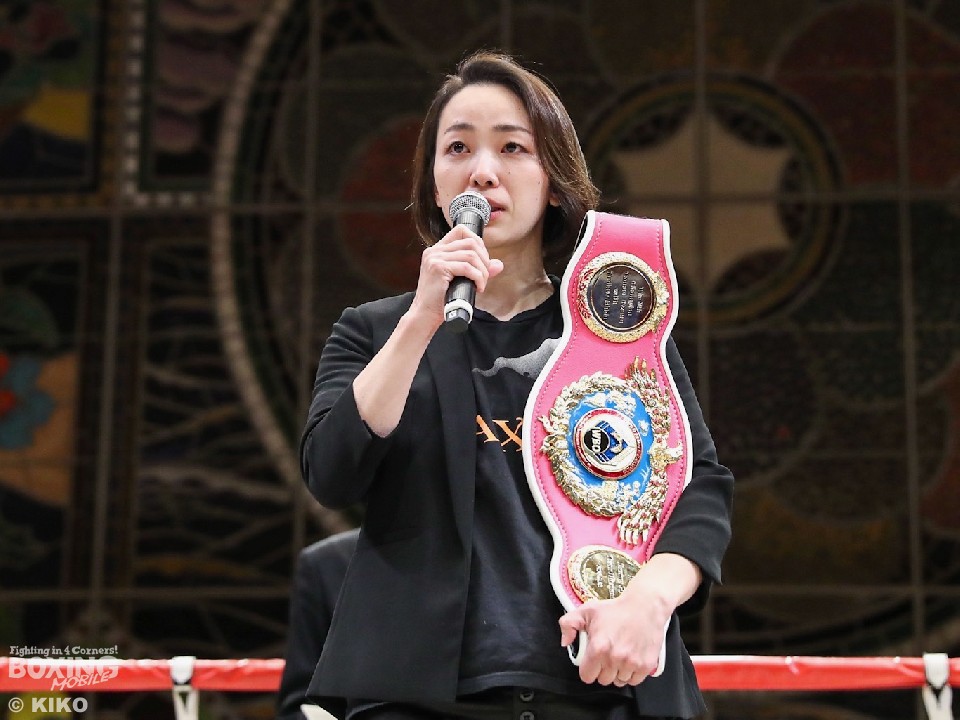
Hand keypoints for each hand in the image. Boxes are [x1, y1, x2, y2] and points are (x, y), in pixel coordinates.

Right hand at [409, 225, 503, 326]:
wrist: (425, 315)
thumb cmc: (441, 300)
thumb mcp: (461, 280)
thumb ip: (478, 269)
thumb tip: (499, 264)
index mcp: (437, 250)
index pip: (461, 230)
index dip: (478, 242)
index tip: (483, 260)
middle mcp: (434, 251)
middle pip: (470, 242)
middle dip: (484, 258)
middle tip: (485, 276)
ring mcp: (435, 258)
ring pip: (471, 255)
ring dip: (483, 271)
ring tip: (481, 284)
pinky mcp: (438, 268)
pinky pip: (467, 267)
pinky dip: (478, 277)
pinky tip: (478, 288)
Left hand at [558, 553, 698, 686]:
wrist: (645, 605)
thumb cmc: (616, 608)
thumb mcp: (586, 611)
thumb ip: (568, 624)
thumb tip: (565, 642)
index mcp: (598, 648)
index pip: (587, 676)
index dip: (588, 669)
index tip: (592, 661)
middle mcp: (614, 658)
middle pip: (603, 680)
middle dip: (603, 670)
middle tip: (608, 655)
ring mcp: (632, 663)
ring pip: (619, 681)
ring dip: (618, 672)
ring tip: (620, 656)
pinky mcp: (646, 665)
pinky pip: (634, 681)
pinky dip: (632, 674)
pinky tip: (631, 659)